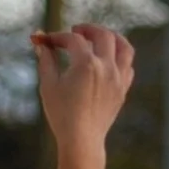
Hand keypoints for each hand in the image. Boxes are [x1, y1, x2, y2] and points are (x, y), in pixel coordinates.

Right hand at [33, 25, 134, 150]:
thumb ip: (46, 59)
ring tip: (99, 37)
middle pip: (104, 35)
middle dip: (88, 29)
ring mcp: (118, 79)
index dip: (57, 37)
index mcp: (87, 64)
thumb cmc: (61, 113)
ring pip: (124, 47)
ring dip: (112, 37)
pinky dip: (119, 57)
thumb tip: (41, 42)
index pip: (73, 39)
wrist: (81, 140)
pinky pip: (127, 66)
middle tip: (76, 30)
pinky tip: (107, 60)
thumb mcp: (48, 84)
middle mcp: (107, 68)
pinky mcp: (122, 90)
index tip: (47, 41)